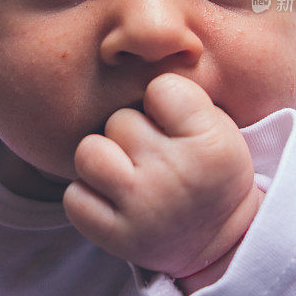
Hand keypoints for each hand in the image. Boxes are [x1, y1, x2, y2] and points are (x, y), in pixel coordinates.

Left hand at [64, 74, 262, 289]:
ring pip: (89, 152)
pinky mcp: (117, 237)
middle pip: (120, 119)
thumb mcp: (220, 127)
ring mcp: (143, 208)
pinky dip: (88, 195)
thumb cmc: (211, 170)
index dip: (163, 100)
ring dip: (102, 158)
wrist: (219, 243)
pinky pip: (74, 195)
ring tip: (125, 170)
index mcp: (210, 144)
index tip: (174, 121)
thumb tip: (130, 52)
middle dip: (131, 131)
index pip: (161, 88)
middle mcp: (176, 175)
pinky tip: (113, 198)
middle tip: (152, 153)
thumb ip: (183, 95)